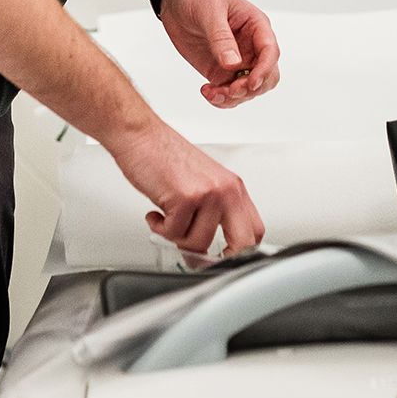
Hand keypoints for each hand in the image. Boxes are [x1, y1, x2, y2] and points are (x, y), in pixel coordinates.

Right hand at [104, 120, 266, 259]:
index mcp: (234, 187)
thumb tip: (216, 247)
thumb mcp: (204, 182)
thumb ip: (215, 211)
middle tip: (199, 260)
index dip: (242, 252)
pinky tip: (156, 213)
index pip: (255, 231)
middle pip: (242, 244)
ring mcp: (208, 194)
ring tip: (167, 219)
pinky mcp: (185, 198)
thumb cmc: (166, 158)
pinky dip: (160, 228)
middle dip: (219, 260)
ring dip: (177, 238)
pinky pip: (173, 233)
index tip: (225, 259)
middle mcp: (226, 190)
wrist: (142, 137)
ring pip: (199, 243)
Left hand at [160, 0, 281, 107]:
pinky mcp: (221, 71)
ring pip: (249, 89)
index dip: (264, 70)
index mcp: (256, 26)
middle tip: (229, 90)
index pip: (270, 52)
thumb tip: (232, 64)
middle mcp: (251, 46)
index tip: (251, 82)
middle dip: (251, 88)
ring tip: (212, 93)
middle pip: (266, 76)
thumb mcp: (210, 11)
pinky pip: (229, 92)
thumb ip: (221, 38)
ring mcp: (237, 61)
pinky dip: (221, 99)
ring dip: (234, 97)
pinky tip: (207, 92)